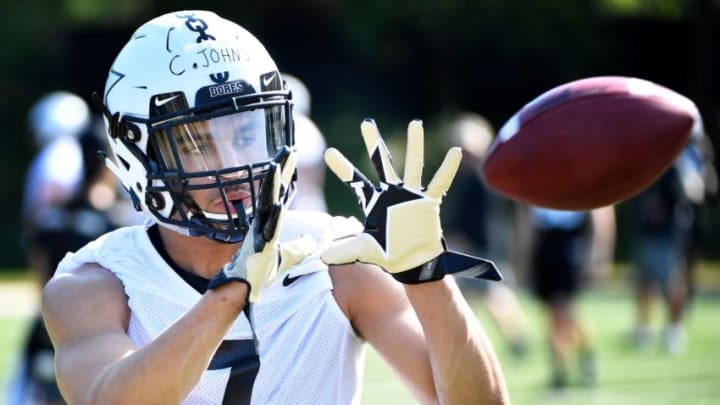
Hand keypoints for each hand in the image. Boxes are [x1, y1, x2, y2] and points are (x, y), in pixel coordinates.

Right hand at [209, 147, 315, 302]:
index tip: (291, 153)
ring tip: (277, 164)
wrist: (243, 287)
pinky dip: (274, 215)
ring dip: (272, 184)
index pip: (280, 190)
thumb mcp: (287, 256)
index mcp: (269, 221)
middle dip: (279, 168)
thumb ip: (300, 247)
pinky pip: (268, 227)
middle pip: (272, 189)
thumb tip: (313, 240)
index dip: (285, 172)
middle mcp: (262, 221)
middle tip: (287, 148)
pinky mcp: (260, 244)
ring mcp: (259, 230)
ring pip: (267, 202)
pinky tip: (280, 203)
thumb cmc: (261, 271)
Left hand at [321, 119, 500, 282]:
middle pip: (382, 163)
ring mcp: (411, 195)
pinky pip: (440, 182)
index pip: (355, 181)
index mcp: (374, 202)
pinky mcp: (428, 202)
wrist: (413, 264)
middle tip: (366, 123)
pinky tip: (454, 152)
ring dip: (415, 145)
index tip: (328, 152)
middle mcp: (392, 194)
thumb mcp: (363, 250)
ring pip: (413, 165)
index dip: (342, 168)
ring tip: (415, 124)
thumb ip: (343, 250)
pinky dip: (448, 168)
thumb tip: (321, 255)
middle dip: (375, 144)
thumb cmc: (389, 255)